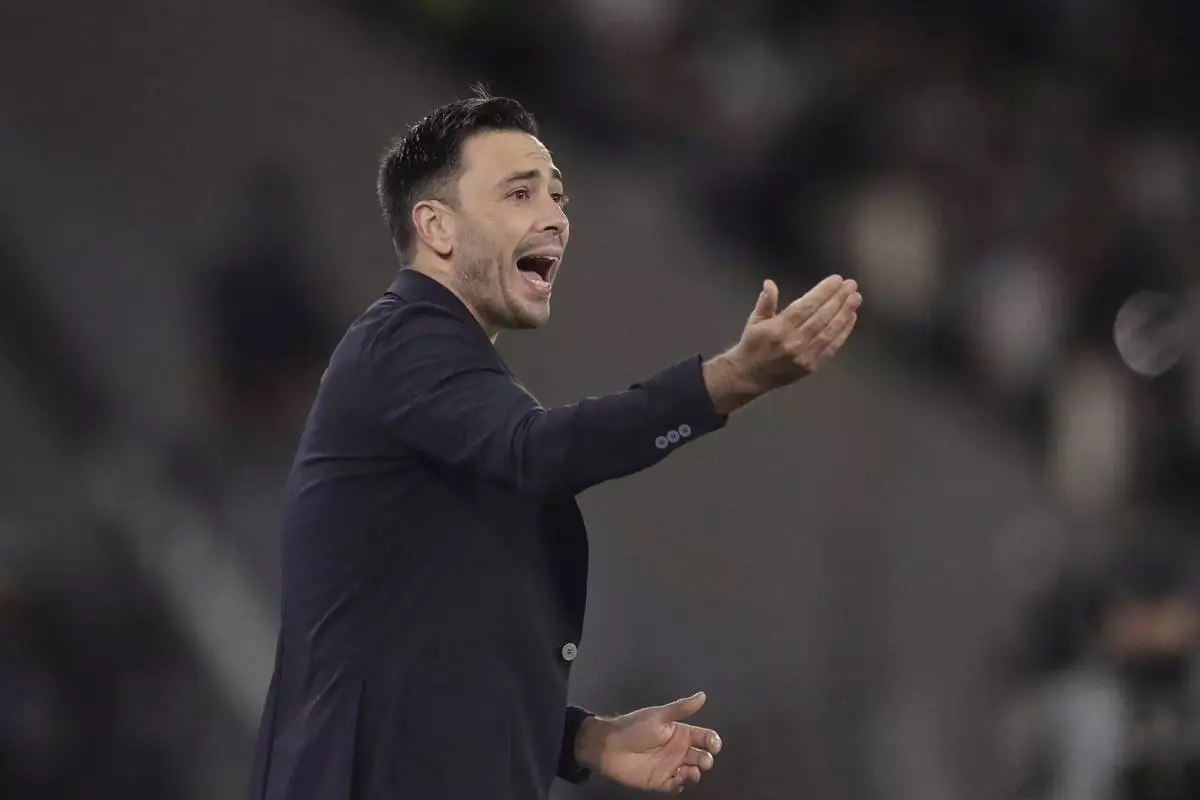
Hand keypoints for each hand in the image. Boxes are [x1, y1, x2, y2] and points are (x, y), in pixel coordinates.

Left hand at [575, 692, 720, 793]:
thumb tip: (702, 695)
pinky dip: (680, 785)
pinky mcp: (660, 781)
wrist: (608, 746)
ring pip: (691, 772)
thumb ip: (681, 708)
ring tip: (691, 772)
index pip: (703, 737)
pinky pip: (675, 786)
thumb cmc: (634, 727)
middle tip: (704, 761)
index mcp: (679, 733)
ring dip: (695, 773)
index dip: (712, 741)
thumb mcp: (658, 716)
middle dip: (706, 759)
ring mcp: (669, 766)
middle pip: (700, 756)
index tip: (714, 745)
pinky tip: (677, 780)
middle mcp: (677, 750)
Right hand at [705, 275, 860, 413]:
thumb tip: (769, 283)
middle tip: (851, 285)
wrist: (749, 376)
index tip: (836, 280)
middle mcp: (794, 341)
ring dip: (844, 313)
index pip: (806, 305)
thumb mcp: (755, 321)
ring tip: (856, 298)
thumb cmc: (753, 345)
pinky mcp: (812, 366)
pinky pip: (831, 347)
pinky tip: (851, 318)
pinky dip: (843, 333)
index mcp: (779, 328)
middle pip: (821, 316)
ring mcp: (804, 355)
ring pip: (829, 331)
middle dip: (838, 299)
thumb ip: (766, 302)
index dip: (823, 292)